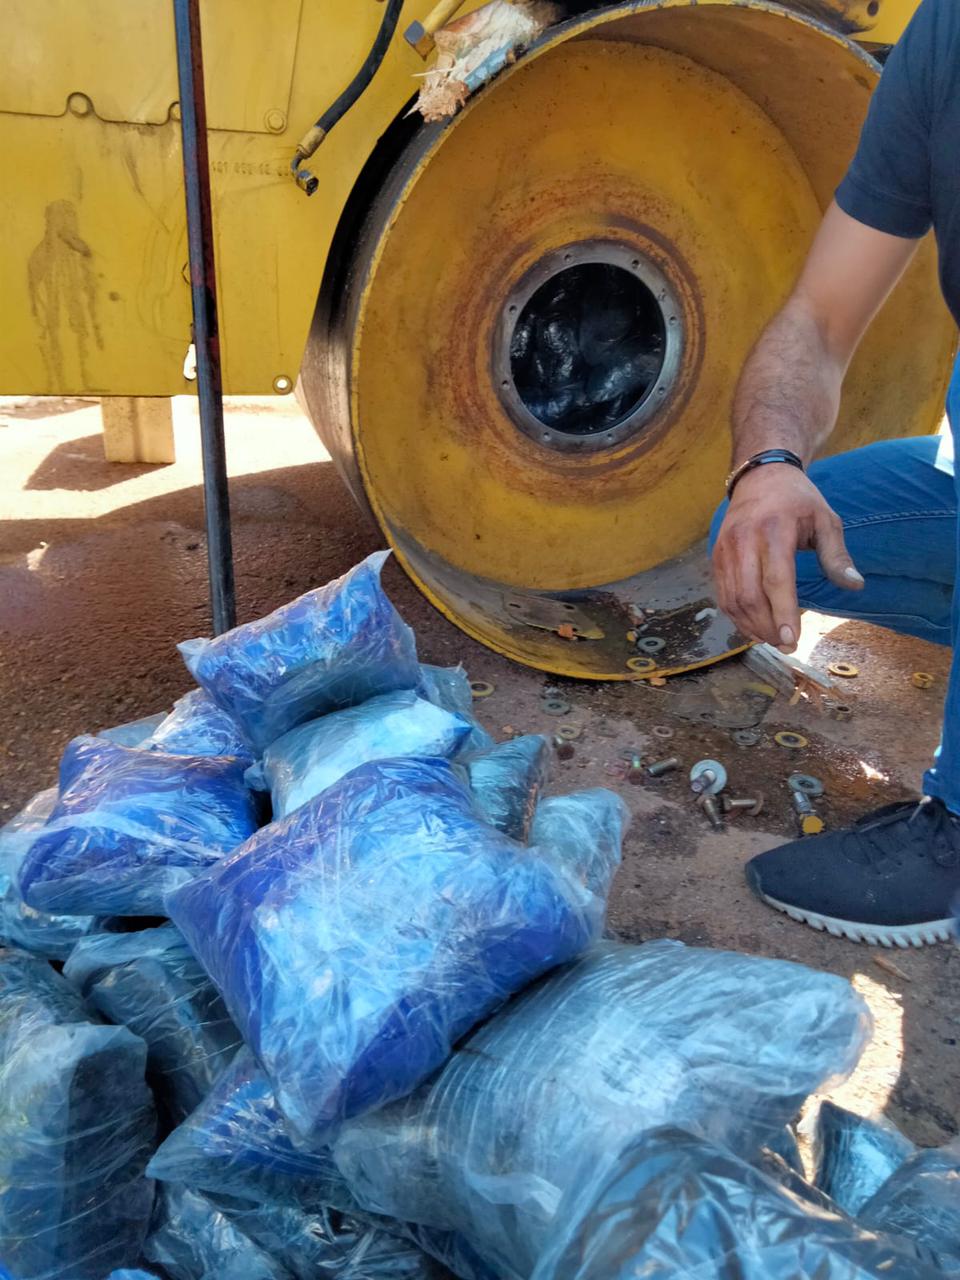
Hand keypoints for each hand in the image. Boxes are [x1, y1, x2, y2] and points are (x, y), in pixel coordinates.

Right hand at [712, 464, 863, 651]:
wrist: (760, 476)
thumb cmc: (798, 500)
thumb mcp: (826, 519)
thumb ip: (837, 555)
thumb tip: (854, 586)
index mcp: (774, 530)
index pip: (776, 581)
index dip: (783, 614)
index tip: (793, 641)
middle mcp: (744, 541)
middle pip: (749, 596)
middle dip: (767, 628)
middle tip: (788, 646)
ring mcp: (725, 550)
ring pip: (733, 600)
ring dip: (752, 627)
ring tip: (773, 640)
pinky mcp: (716, 557)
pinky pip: (723, 596)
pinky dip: (737, 617)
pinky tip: (755, 627)